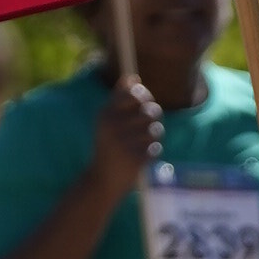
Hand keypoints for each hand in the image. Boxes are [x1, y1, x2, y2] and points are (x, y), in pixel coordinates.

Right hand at [88, 77, 160, 198]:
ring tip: (140, 144)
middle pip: (150, 111)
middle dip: (154, 116)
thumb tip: (133, 78)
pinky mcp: (136, 159)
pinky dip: (151, 152)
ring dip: (153, 137)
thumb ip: (119, 99)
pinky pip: (156, 148)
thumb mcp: (107, 121)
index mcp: (105, 115)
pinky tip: (139, 158)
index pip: (133, 94)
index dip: (143, 95)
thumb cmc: (108, 146)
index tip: (144, 100)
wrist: (103, 180)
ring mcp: (125, 144)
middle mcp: (113, 127)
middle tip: (150, 121)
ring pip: (155, 130)